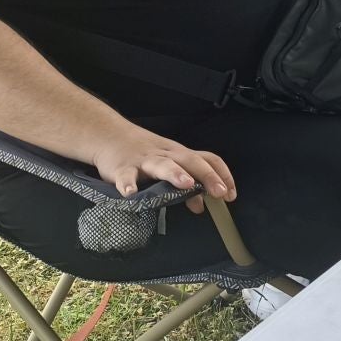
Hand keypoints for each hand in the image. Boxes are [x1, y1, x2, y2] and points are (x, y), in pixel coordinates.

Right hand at [92, 128, 234, 214]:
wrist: (109, 135)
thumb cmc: (145, 154)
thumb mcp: (169, 165)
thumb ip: (188, 186)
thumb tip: (202, 205)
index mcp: (180, 154)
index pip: (208, 159)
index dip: (223, 175)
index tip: (231, 194)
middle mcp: (166, 155)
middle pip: (191, 160)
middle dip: (207, 176)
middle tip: (219, 192)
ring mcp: (145, 161)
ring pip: (162, 165)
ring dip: (176, 174)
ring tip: (186, 184)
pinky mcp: (122, 167)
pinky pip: (126, 176)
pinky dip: (128, 185)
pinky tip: (131, 194)